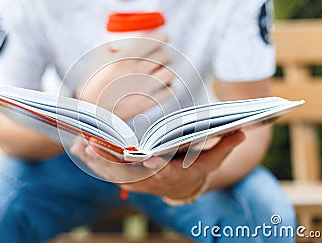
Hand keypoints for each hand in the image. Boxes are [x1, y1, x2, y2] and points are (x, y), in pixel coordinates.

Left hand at [70, 131, 244, 198]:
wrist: (181, 189)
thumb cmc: (195, 171)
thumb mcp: (211, 161)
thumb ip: (223, 147)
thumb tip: (241, 131)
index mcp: (168, 175)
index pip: (157, 171)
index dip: (147, 164)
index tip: (139, 154)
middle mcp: (148, 181)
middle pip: (125, 172)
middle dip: (108, 159)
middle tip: (93, 142)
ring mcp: (133, 181)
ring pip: (110, 172)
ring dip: (95, 160)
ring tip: (81, 142)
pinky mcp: (124, 178)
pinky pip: (105, 171)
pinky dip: (92, 161)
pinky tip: (79, 147)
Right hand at [76, 31, 174, 120]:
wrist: (93, 110)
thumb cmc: (95, 81)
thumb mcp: (100, 56)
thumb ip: (112, 43)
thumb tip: (123, 31)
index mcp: (124, 58)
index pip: (156, 41)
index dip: (163, 37)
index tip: (163, 37)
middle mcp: (135, 72)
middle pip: (165, 56)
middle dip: (165, 53)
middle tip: (161, 56)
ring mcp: (143, 89)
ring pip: (170, 73)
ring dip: (167, 71)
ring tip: (162, 72)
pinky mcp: (147, 103)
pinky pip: (170, 91)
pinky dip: (169, 88)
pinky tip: (164, 86)